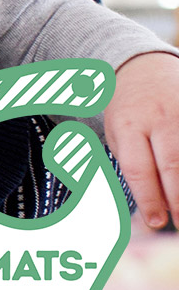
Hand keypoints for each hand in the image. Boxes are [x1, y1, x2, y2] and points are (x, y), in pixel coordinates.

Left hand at [104, 51, 178, 228]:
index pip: (139, 168)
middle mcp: (159, 118)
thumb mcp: (116, 134)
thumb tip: (154, 208)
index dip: (149, 199)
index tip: (156, 222)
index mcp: (128, 126)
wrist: (141, 67)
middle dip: (178, 200)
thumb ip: (133, 166)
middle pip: (173, 165)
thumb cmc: (127, 111)